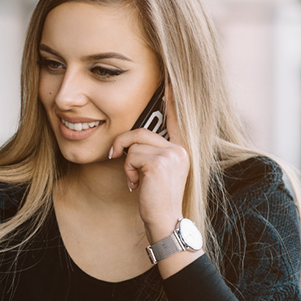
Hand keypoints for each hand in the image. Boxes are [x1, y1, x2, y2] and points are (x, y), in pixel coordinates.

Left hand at [109, 87, 189, 242]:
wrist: (164, 221)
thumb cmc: (156, 199)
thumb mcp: (154, 172)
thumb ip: (150, 153)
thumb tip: (129, 142)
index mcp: (182, 148)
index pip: (176, 119)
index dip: (172, 99)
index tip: (170, 79)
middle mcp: (181, 148)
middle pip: (141, 131)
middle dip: (124, 144)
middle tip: (118, 159)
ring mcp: (172, 154)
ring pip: (133, 145)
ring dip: (127, 165)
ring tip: (135, 181)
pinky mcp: (159, 163)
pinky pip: (131, 156)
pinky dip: (127, 171)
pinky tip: (136, 185)